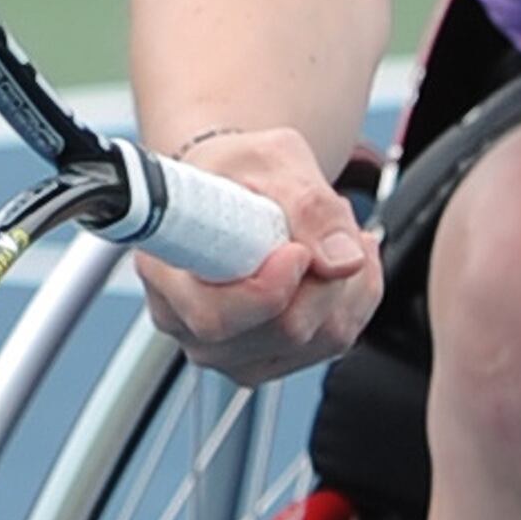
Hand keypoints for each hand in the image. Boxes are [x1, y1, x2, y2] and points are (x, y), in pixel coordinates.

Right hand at [132, 125, 381, 383]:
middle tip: (329, 218)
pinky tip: (336, 261)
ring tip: (330, 234)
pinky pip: (334, 341)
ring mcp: (227, 351)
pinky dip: (354, 296)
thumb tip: (343, 261)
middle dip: (326, 273)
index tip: (297, 250)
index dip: (268, 290)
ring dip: (346, 282)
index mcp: (166, 270)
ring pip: (319, 339)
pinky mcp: (266, 359)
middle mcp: (188, 323)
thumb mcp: (272, 160)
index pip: (215, 316)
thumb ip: (309, 206)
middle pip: (283, 331)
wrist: (237, 186)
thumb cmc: (240, 171)